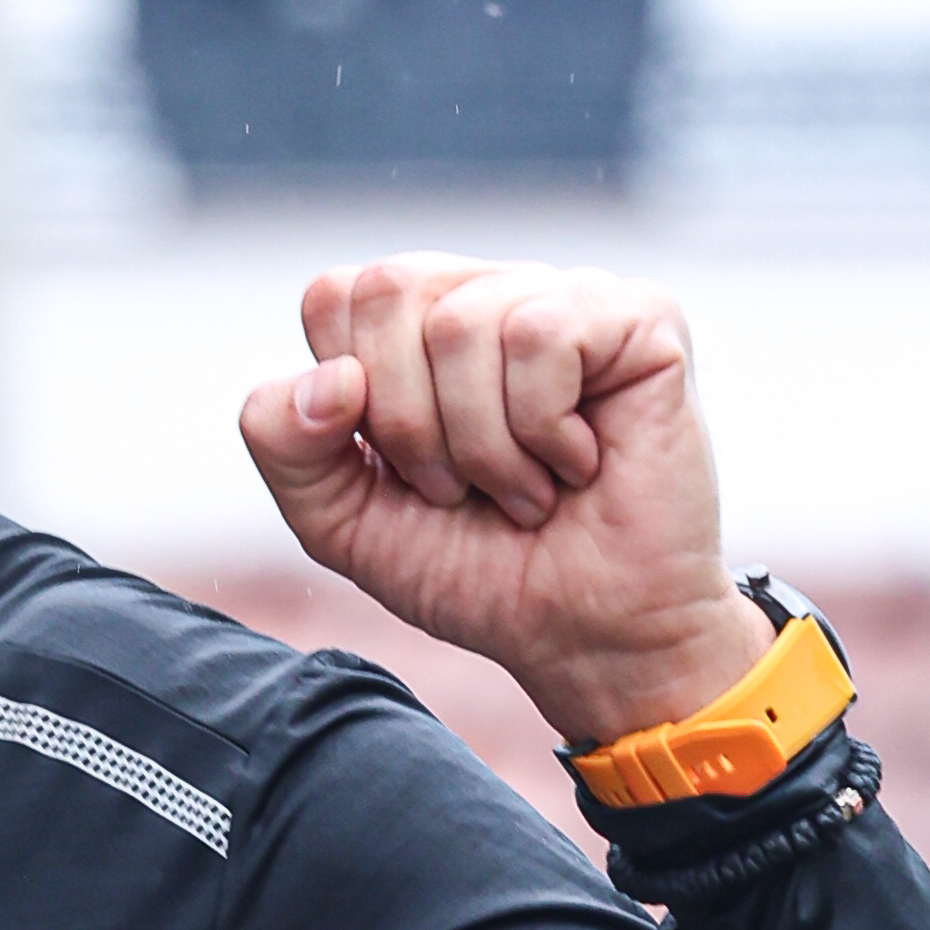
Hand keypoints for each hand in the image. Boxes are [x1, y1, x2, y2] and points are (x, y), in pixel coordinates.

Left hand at [239, 255, 756, 752]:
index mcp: (418, 328)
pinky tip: (578, 464)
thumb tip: (328, 379)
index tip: (405, 470)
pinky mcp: (640, 317)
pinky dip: (542, 429)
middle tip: (460, 487)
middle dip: (406, 422)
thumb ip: (289, 447)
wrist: (589, 639)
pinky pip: (541, 335)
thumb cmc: (480, 573)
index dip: (350, 399)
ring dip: (482, 447)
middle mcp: (489, 294)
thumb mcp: (345, 523)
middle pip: (387, 289)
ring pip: (460, 324)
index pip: (335, 295)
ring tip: (525, 491)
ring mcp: (566, 297)